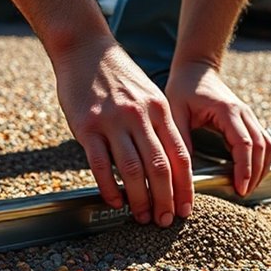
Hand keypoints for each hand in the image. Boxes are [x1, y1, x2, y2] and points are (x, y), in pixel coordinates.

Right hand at [53, 38, 192, 225]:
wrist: (85, 49)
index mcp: (160, 110)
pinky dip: (109, 187)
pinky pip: (100, 165)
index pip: (179, 156)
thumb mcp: (149, 96)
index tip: (185, 209)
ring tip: (141, 216)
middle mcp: (139, 116)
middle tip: (165, 221)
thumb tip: (171, 167)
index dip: (185, 188)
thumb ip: (160, 128)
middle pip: (159, 168)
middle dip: (165, 200)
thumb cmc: (120, 77)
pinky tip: (115, 201)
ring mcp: (112, 121)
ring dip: (139, 199)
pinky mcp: (87, 126)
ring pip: (132, 170)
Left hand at [165, 62, 270, 195]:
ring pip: (268, 145)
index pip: (245, 144)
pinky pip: (265, 141)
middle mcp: (244, 113)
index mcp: (227, 111)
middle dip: (255, 174)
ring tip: (248, 187)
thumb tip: (185, 169)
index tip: (240, 188)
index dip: (245, 168)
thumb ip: (180, 138)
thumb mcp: (175, 111)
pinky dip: (263, 159)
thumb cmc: (184, 88)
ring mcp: (249, 115)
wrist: (196, 69)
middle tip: (243, 194)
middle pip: (262, 147)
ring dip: (262, 168)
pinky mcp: (249, 120)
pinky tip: (251, 173)